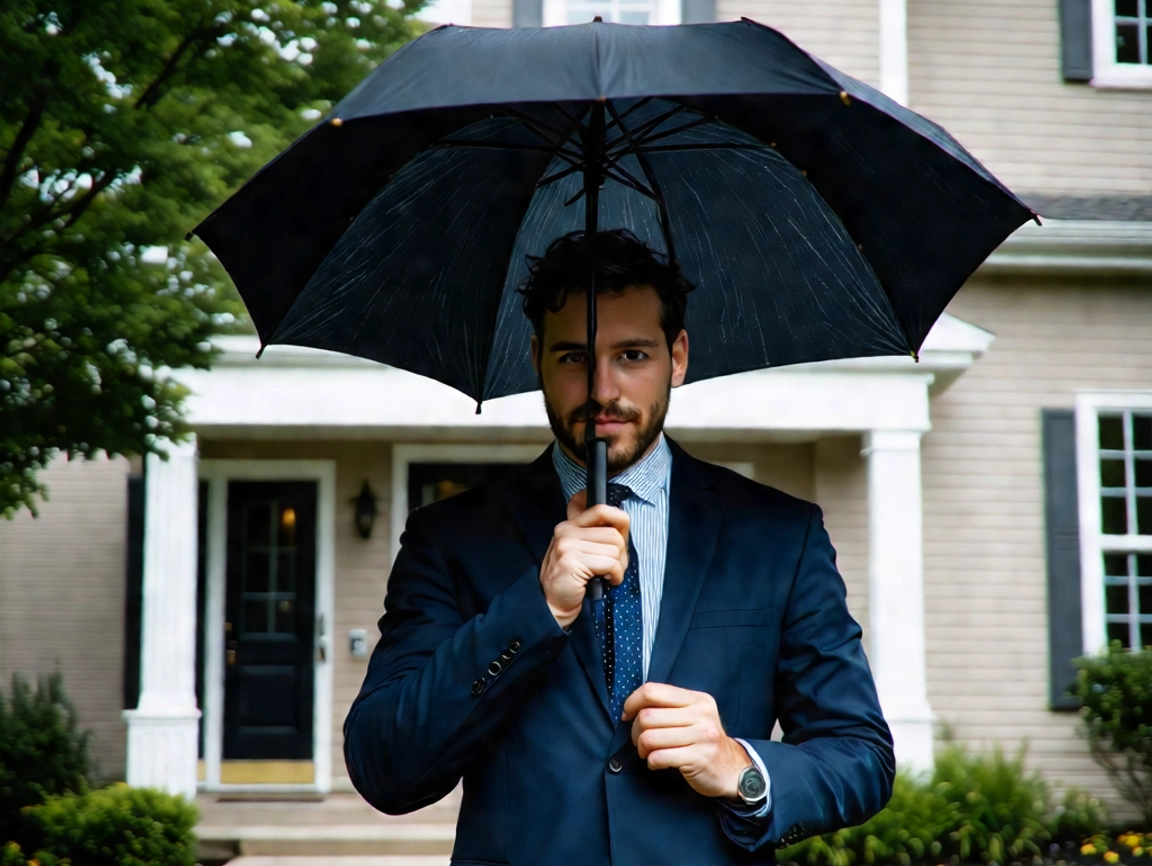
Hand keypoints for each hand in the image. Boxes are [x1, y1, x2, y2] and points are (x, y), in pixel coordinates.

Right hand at [539, 489, 629, 628]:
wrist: (552, 605)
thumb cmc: (572, 580)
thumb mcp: (581, 551)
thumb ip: (595, 535)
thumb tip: (622, 522)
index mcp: (569, 525)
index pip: (601, 509)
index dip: (619, 521)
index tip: (620, 538)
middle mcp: (566, 531)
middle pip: (613, 533)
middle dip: (622, 553)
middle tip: (614, 567)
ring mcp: (567, 545)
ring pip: (614, 548)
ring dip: (618, 566)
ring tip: (608, 575)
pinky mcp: (572, 561)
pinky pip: (610, 563)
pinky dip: (615, 575)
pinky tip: (607, 581)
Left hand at [622, 682, 752, 799]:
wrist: (732, 769)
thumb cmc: (704, 741)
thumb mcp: (695, 715)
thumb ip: (670, 706)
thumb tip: (633, 705)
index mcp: (697, 699)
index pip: (653, 690)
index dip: (632, 702)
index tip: (627, 715)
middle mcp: (701, 714)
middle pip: (647, 716)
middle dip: (635, 731)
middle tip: (640, 741)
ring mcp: (701, 736)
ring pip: (650, 737)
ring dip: (642, 749)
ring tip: (648, 753)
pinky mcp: (698, 758)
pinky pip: (659, 757)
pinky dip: (651, 762)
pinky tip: (656, 763)